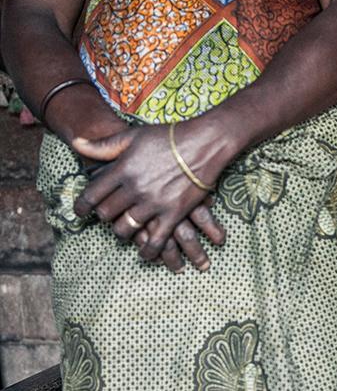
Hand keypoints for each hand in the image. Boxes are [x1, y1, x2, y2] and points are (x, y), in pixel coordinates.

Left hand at [71, 120, 232, 269]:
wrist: (204, 144)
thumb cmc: (169, 137)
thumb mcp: (133, 136)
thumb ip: (104, 145)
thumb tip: (76, 143)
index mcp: (122, 169)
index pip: (92, 194)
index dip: (82, 207)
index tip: (80, 213)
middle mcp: (135, 188)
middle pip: (107, 213)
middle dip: (104, 218)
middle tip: (107, 218)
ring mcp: (154, 203)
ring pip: (127, 228)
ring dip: (123, 232)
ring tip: (124, 231)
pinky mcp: (174, 213)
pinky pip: (157, 240)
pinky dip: (149, 250)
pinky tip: (146, 254)